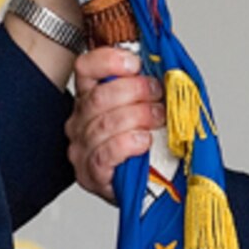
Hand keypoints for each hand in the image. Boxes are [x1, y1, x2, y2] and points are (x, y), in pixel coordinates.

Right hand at [66, 45, 165, 199]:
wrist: (146, 187)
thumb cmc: (147, 145)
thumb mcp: (148, 107)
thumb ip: (150, 85)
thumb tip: (167, 63)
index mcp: (90, 97)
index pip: (85, 68)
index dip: (108, 61)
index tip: (135, 63)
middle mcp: (80, 121)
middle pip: (98, 97)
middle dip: (135, 91)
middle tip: (157, 94)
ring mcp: (82, 149)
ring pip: (103, 124)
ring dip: (137, 117)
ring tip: (158, 118)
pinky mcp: (91, 174)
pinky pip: (105, 154)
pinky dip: (128, 144)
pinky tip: (144, 141)